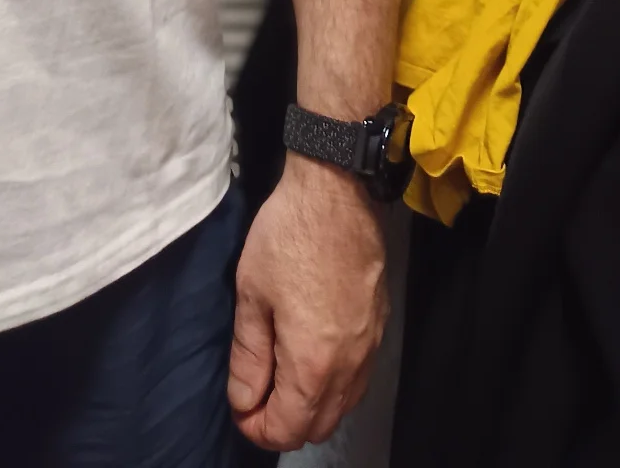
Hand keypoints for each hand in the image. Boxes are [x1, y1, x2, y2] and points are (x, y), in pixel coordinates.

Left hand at [227, 155, 387, 450]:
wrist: (337, 191)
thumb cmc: (287, 236)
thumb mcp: (252, 293)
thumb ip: (249, 355)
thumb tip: (244, 400)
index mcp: (314, 365)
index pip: (287, 429)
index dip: (257, 427)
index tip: (239, 406)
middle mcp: (350, 367)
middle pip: (318, 426)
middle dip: (283, 422)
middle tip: (255, 392)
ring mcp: (370, 348)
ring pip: (342, 406)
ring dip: (310, 405)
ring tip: (279, 374)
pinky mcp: (380, 327)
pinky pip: (357, 378)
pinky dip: (333, 384)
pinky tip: (311, 356)